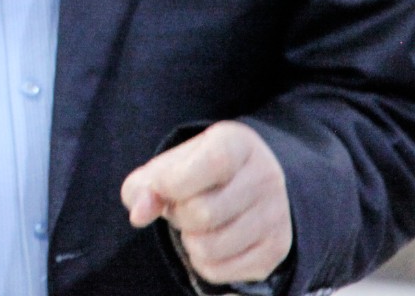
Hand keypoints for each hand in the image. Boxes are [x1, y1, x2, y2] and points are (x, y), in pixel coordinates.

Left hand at [120, 120, 292, 285]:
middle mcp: (266, 177)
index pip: (214, 164)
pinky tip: (209, 239)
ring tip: (196, 223)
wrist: (241, 185)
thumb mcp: (167, 166)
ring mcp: (275, 216)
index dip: (176, 182)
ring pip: (208, 248)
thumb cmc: (194, 172)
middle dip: (177, 214)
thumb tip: (139, 215)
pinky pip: (217, 271)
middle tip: (182, 205)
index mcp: (238, 144)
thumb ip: (142, 185)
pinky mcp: (275, 251)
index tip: (161, 186)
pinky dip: (200, 260)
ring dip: (188, 239)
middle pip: (202, 213)